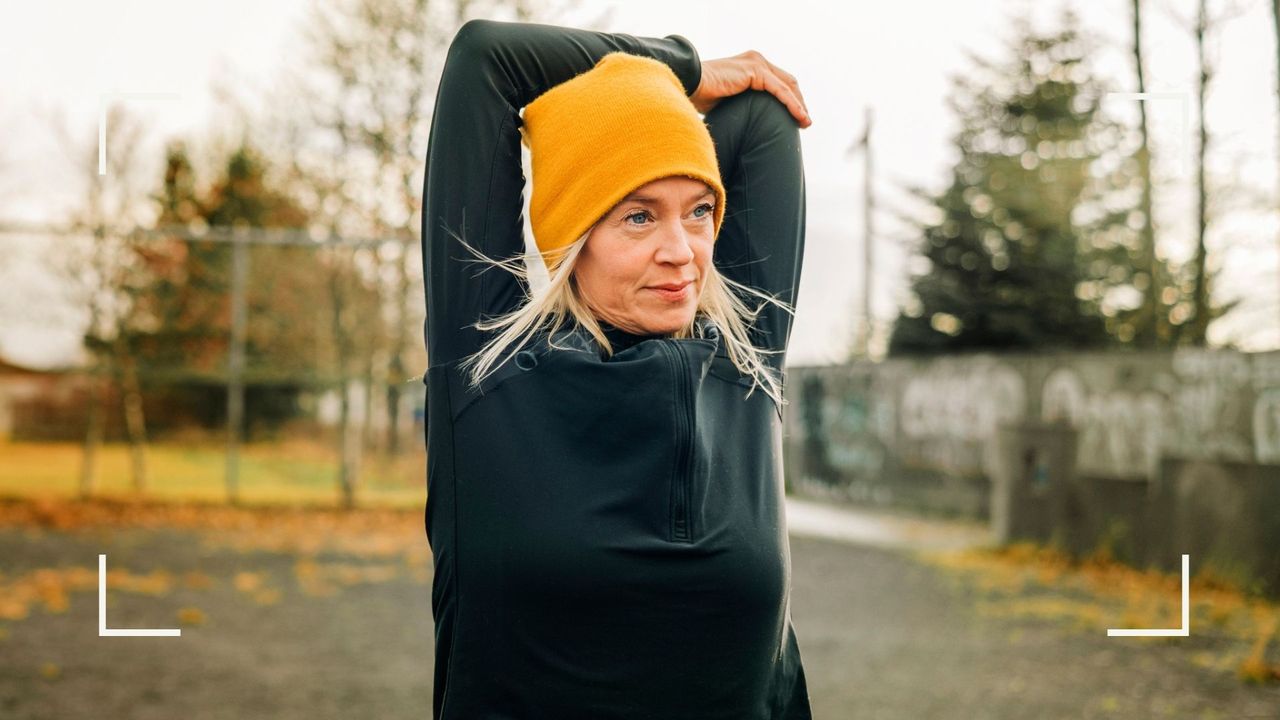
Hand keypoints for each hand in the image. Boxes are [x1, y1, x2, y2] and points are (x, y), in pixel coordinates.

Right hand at [690, 51, 810, 127]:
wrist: (690, 83)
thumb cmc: (702, 95)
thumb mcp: (728, 100)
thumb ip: (743, 105)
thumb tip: (748, 123)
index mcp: (750, 65)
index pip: (778, 81)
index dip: (789, 99)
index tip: (795, 118)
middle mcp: (756, 60)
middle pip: (787, 81)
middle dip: (798, 102)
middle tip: (804, 122)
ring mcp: (757, 63)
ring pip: (787, 85)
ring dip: (799, 105)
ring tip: (805, 123)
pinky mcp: (756, 71)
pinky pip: (780, 90)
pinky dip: (792, 104)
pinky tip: (799, 117)